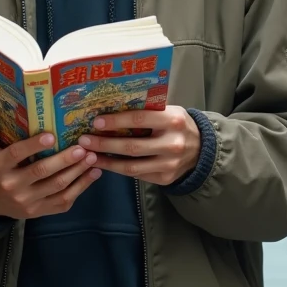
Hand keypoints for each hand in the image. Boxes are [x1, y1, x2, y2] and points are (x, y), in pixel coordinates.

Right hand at [0, 109, 101, 219]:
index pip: (16, 154)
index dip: (34, 146)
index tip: (52, 136)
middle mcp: (13, 186)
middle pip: (41, 172)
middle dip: (64, 160)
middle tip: (82, 147)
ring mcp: (27, 202)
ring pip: (56, 187)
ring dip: (77, 172)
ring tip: (92, 157)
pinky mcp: (39, 212)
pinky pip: (63, 202)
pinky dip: (80, 188)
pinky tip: (93, 174)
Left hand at [78, 106, 200, 185]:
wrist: (202, 149)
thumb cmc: (177, 125)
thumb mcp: (169, 111)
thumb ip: (147, 111)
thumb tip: (111, 107)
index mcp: (172, 120)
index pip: (139, 120)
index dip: (116, 121)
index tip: (96, 122)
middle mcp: (172, 144)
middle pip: (132, 146)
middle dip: (104, 144)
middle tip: (83, 141)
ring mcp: (169, 164)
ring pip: (132, 166)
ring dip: (107, 161)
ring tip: (88, 155)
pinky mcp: (165, 179)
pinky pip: (136, 175)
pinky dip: (118, 169)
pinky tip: (104, 163)